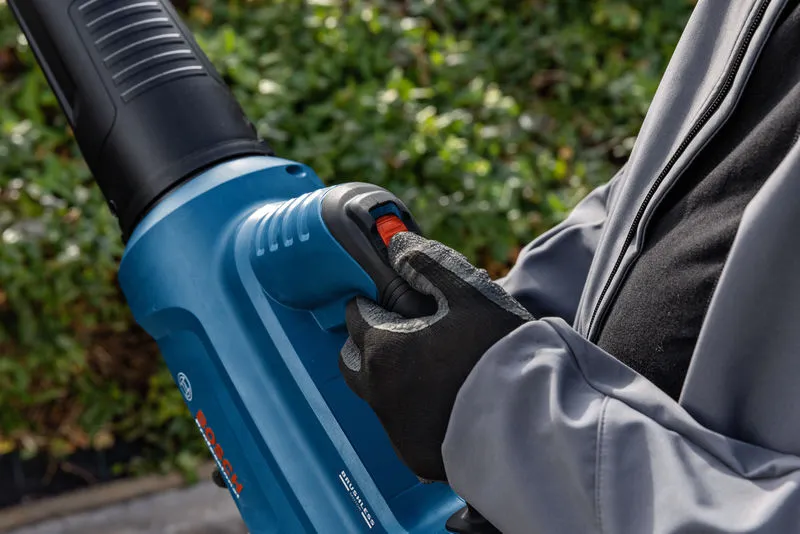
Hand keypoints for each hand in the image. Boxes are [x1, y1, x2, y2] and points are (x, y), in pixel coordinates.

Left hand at [339, 232, 532, 481]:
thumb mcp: (469, 293)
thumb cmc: (498, 350)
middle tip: (404, 331)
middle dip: (368, 340)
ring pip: (373, 391)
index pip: (355, 314)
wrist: (531, 420)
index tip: (397, 300)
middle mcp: (378, 390)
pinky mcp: (413, 453)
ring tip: (428, 364)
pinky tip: (443, 397)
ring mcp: (394, 427)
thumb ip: (428, 264)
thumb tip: (397, 245)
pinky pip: (398, 424)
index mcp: (383, 348)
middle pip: (352, 358)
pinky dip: (410, 407)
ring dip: (388, 374)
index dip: (375, 301)